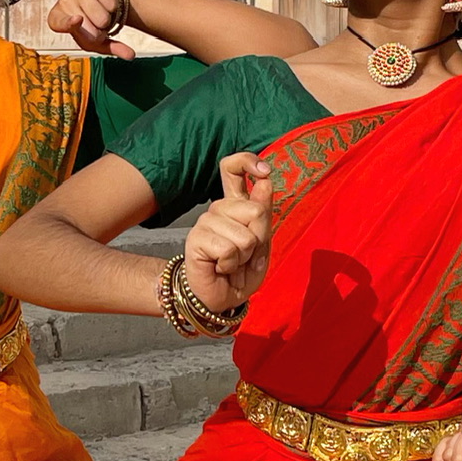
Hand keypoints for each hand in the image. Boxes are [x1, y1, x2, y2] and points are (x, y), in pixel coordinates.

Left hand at [48, 0, 136, 59]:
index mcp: (56, 19)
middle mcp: (63, 1)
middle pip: (90, 28)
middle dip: (99, 32)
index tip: (78, 19)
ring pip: (102, 17)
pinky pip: (111, 3)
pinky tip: (106, 3)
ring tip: (100, 13)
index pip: (60, 22)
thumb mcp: (97, 41)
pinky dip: (113, 8)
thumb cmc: (93, 24)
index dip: (69, 23)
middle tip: (96, 24)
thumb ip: (111, 49)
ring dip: (107, 21)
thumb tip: (131, 55)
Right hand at [183, 153, 271, 313]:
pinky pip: (229, 249)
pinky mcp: (197, 238)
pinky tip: (220, 268)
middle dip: (259, 239)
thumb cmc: (240, 272)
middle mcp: (219, 208)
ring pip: (245, 235)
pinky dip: (230, 265)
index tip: (264, 172)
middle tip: (246, 255)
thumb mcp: (261, 244)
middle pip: (255, 209)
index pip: (234, 167)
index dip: (248, 162)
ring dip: (244, 257)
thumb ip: (263, 214)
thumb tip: (264, 181)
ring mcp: (206, 222)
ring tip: (232, 264)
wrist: (220, 298)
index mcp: (236, 205)